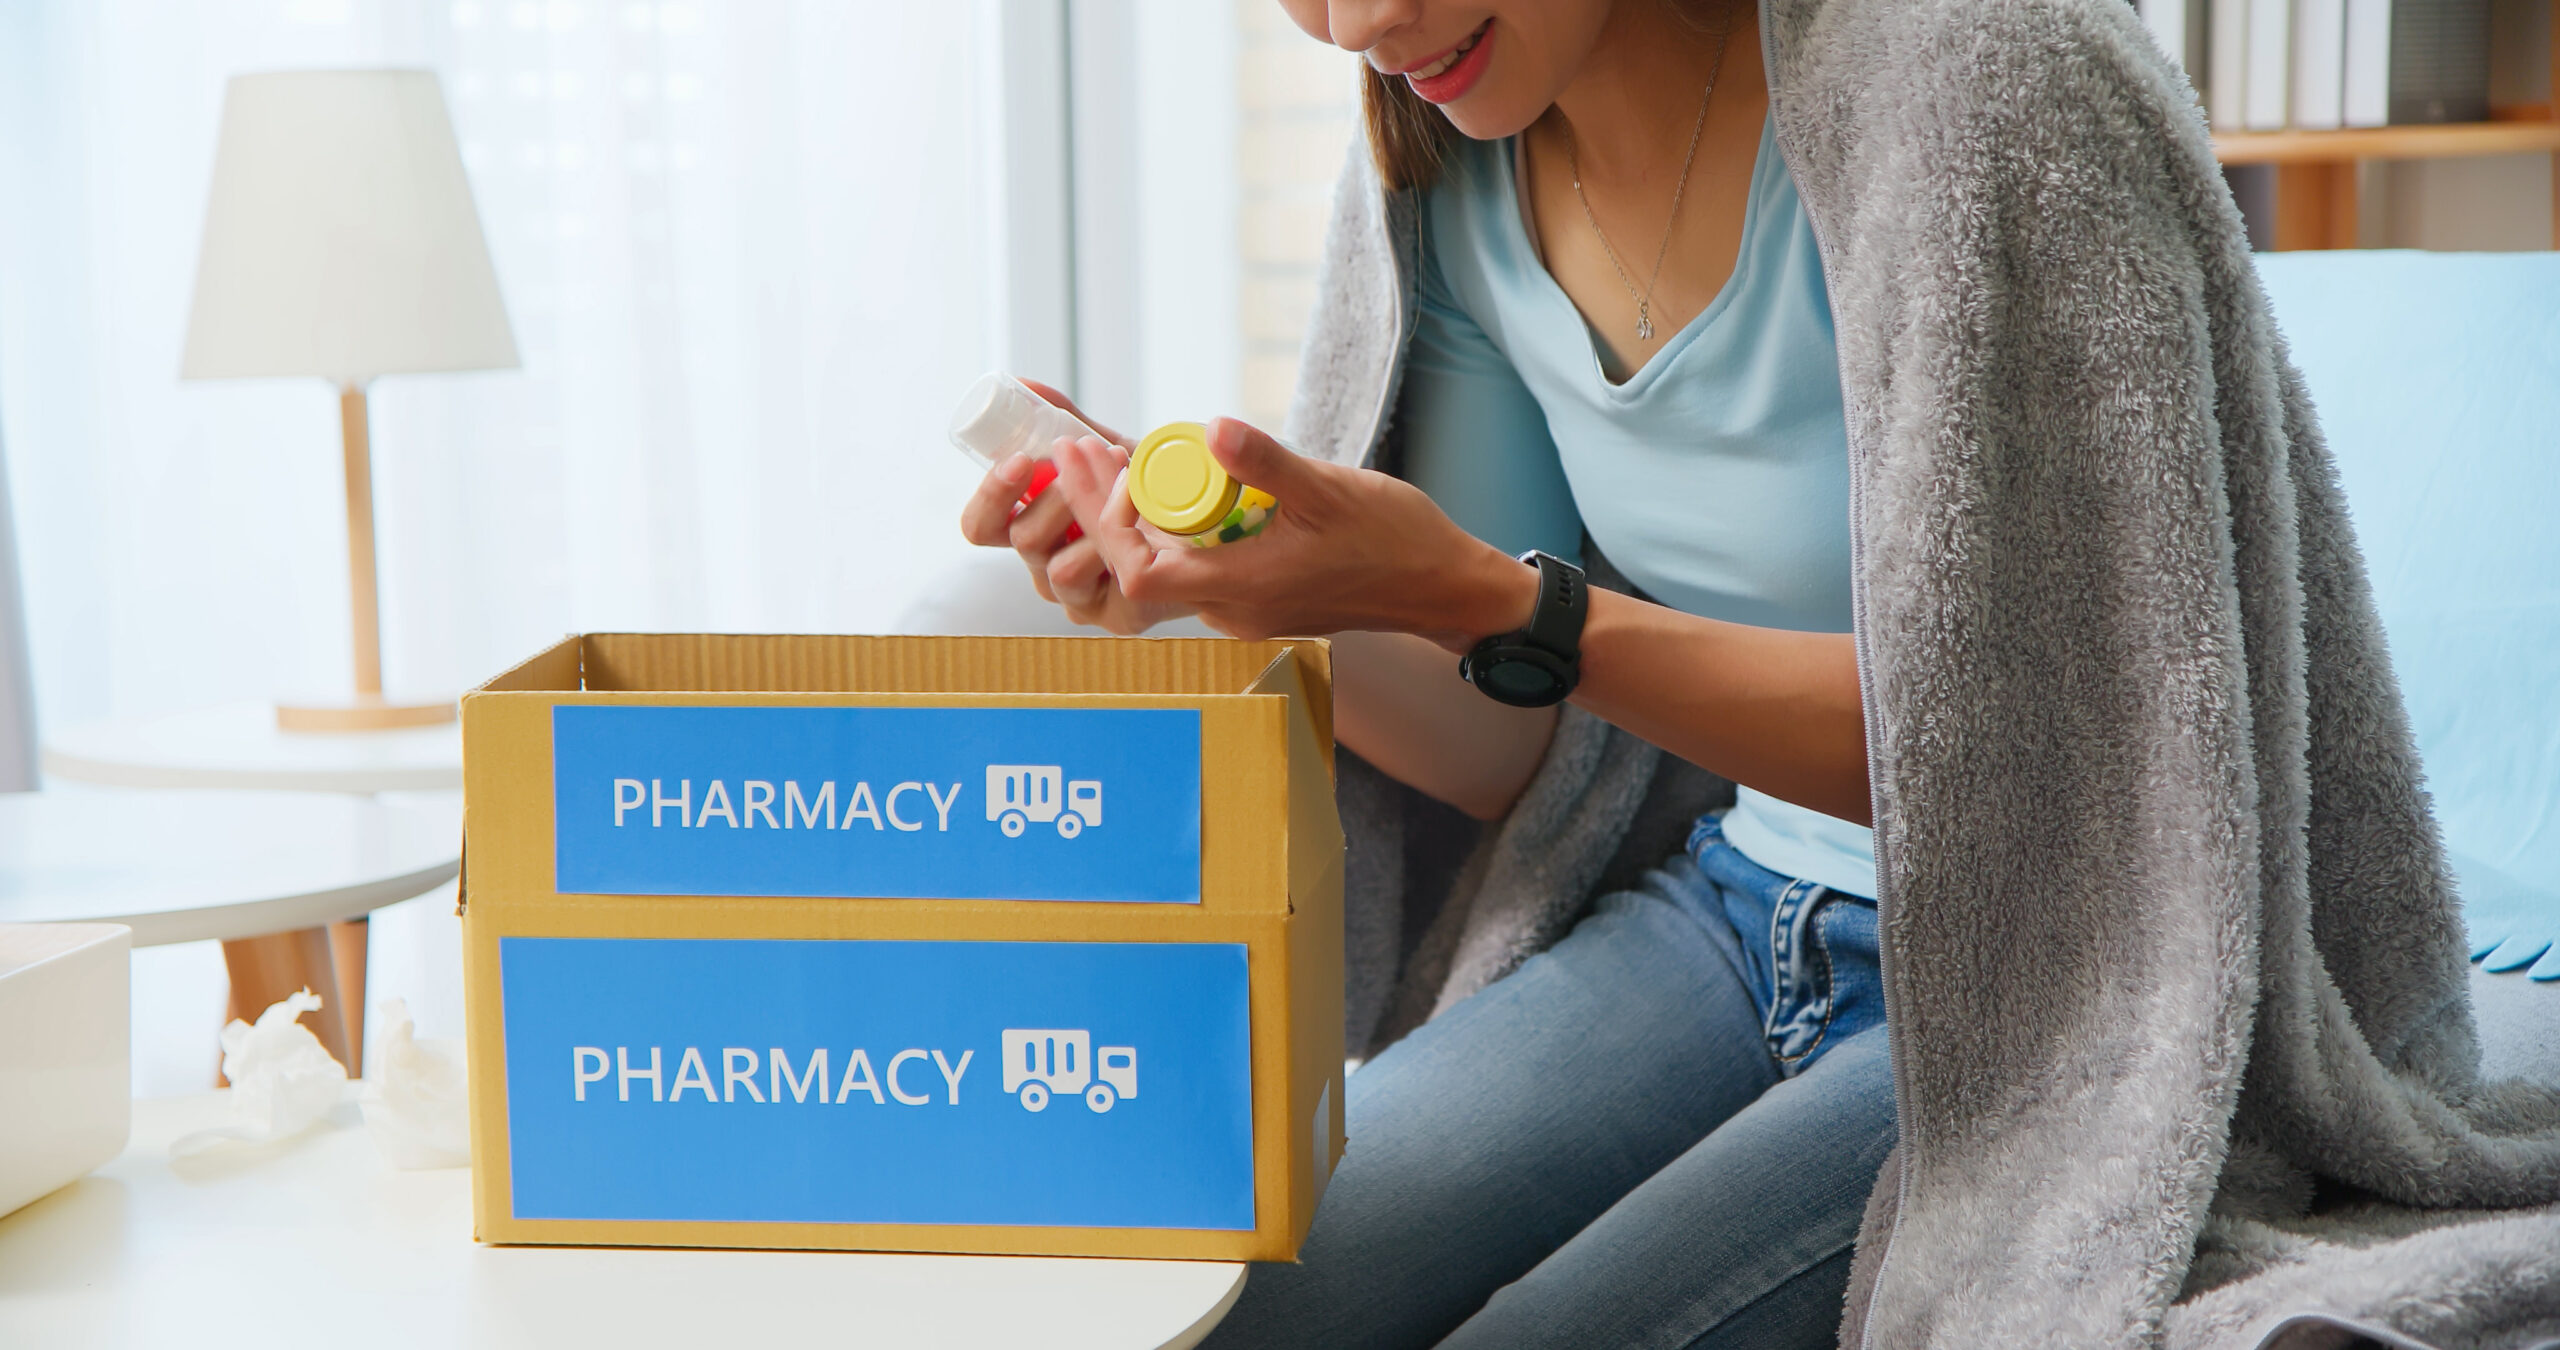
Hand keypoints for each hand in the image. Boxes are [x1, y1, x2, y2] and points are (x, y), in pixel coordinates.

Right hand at [955, 381, 1190, 633]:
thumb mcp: (1105, 449)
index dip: (991, 495)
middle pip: (1019, 540)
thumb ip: (1063, 421)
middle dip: (1057, 494)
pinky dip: (1119, 544)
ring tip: (1126, 482)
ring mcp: (1080, 598)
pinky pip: (1102, 585)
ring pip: (1055, 568)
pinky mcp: (1117, 617)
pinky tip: (1143, 518)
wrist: (1216, 520)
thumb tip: (1022, 384)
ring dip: (1091, 517)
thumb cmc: (1150, 487)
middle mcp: (1046, 568)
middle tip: (1089, 459)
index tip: (1021, 459)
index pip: (981, 527)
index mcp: (1032, 530)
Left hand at [1049, 417, 1535, 647]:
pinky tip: (1165, 487)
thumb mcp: (1330, 490)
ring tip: (1112, 461)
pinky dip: (1167, 529)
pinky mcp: (1258, 597)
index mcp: (1243, 588)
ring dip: (1131, 520)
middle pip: (1138, 569)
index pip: (1138, 572)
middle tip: (1084, 451)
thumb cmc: (1396, 542)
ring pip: (1164, 568)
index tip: (1092, 461)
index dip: (1102, 520)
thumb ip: (1267, 463)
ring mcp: (1244, 607)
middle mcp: (1233, 608)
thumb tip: (1210, 429)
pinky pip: (1194, 566)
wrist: (1442, 587)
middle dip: (1101, 512)